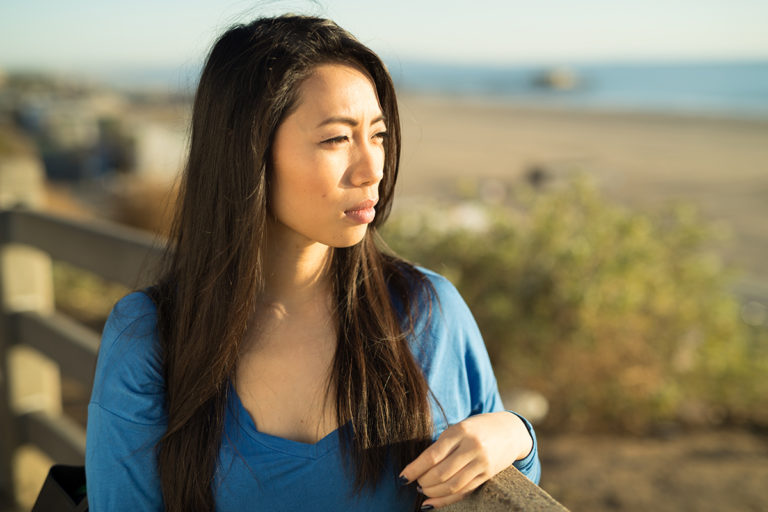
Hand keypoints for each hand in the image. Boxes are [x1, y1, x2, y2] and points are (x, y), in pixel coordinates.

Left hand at [399, 411, 532, 509]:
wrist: (510, 430)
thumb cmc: (476, 428)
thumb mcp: (458, 428)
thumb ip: (442, 444)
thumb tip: (418, 467)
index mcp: (460, 431)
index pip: (432, 455)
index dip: (415, 469)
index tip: (403, 477)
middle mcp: (472, 447)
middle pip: (441, 473)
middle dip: (423, 482)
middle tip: (415, 483)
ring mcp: (482, 462)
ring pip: (452, 485)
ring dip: (433, 492)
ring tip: (423, 490)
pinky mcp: (488, 475)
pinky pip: (464, 491)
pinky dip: (446, 500)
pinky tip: (432, 502)